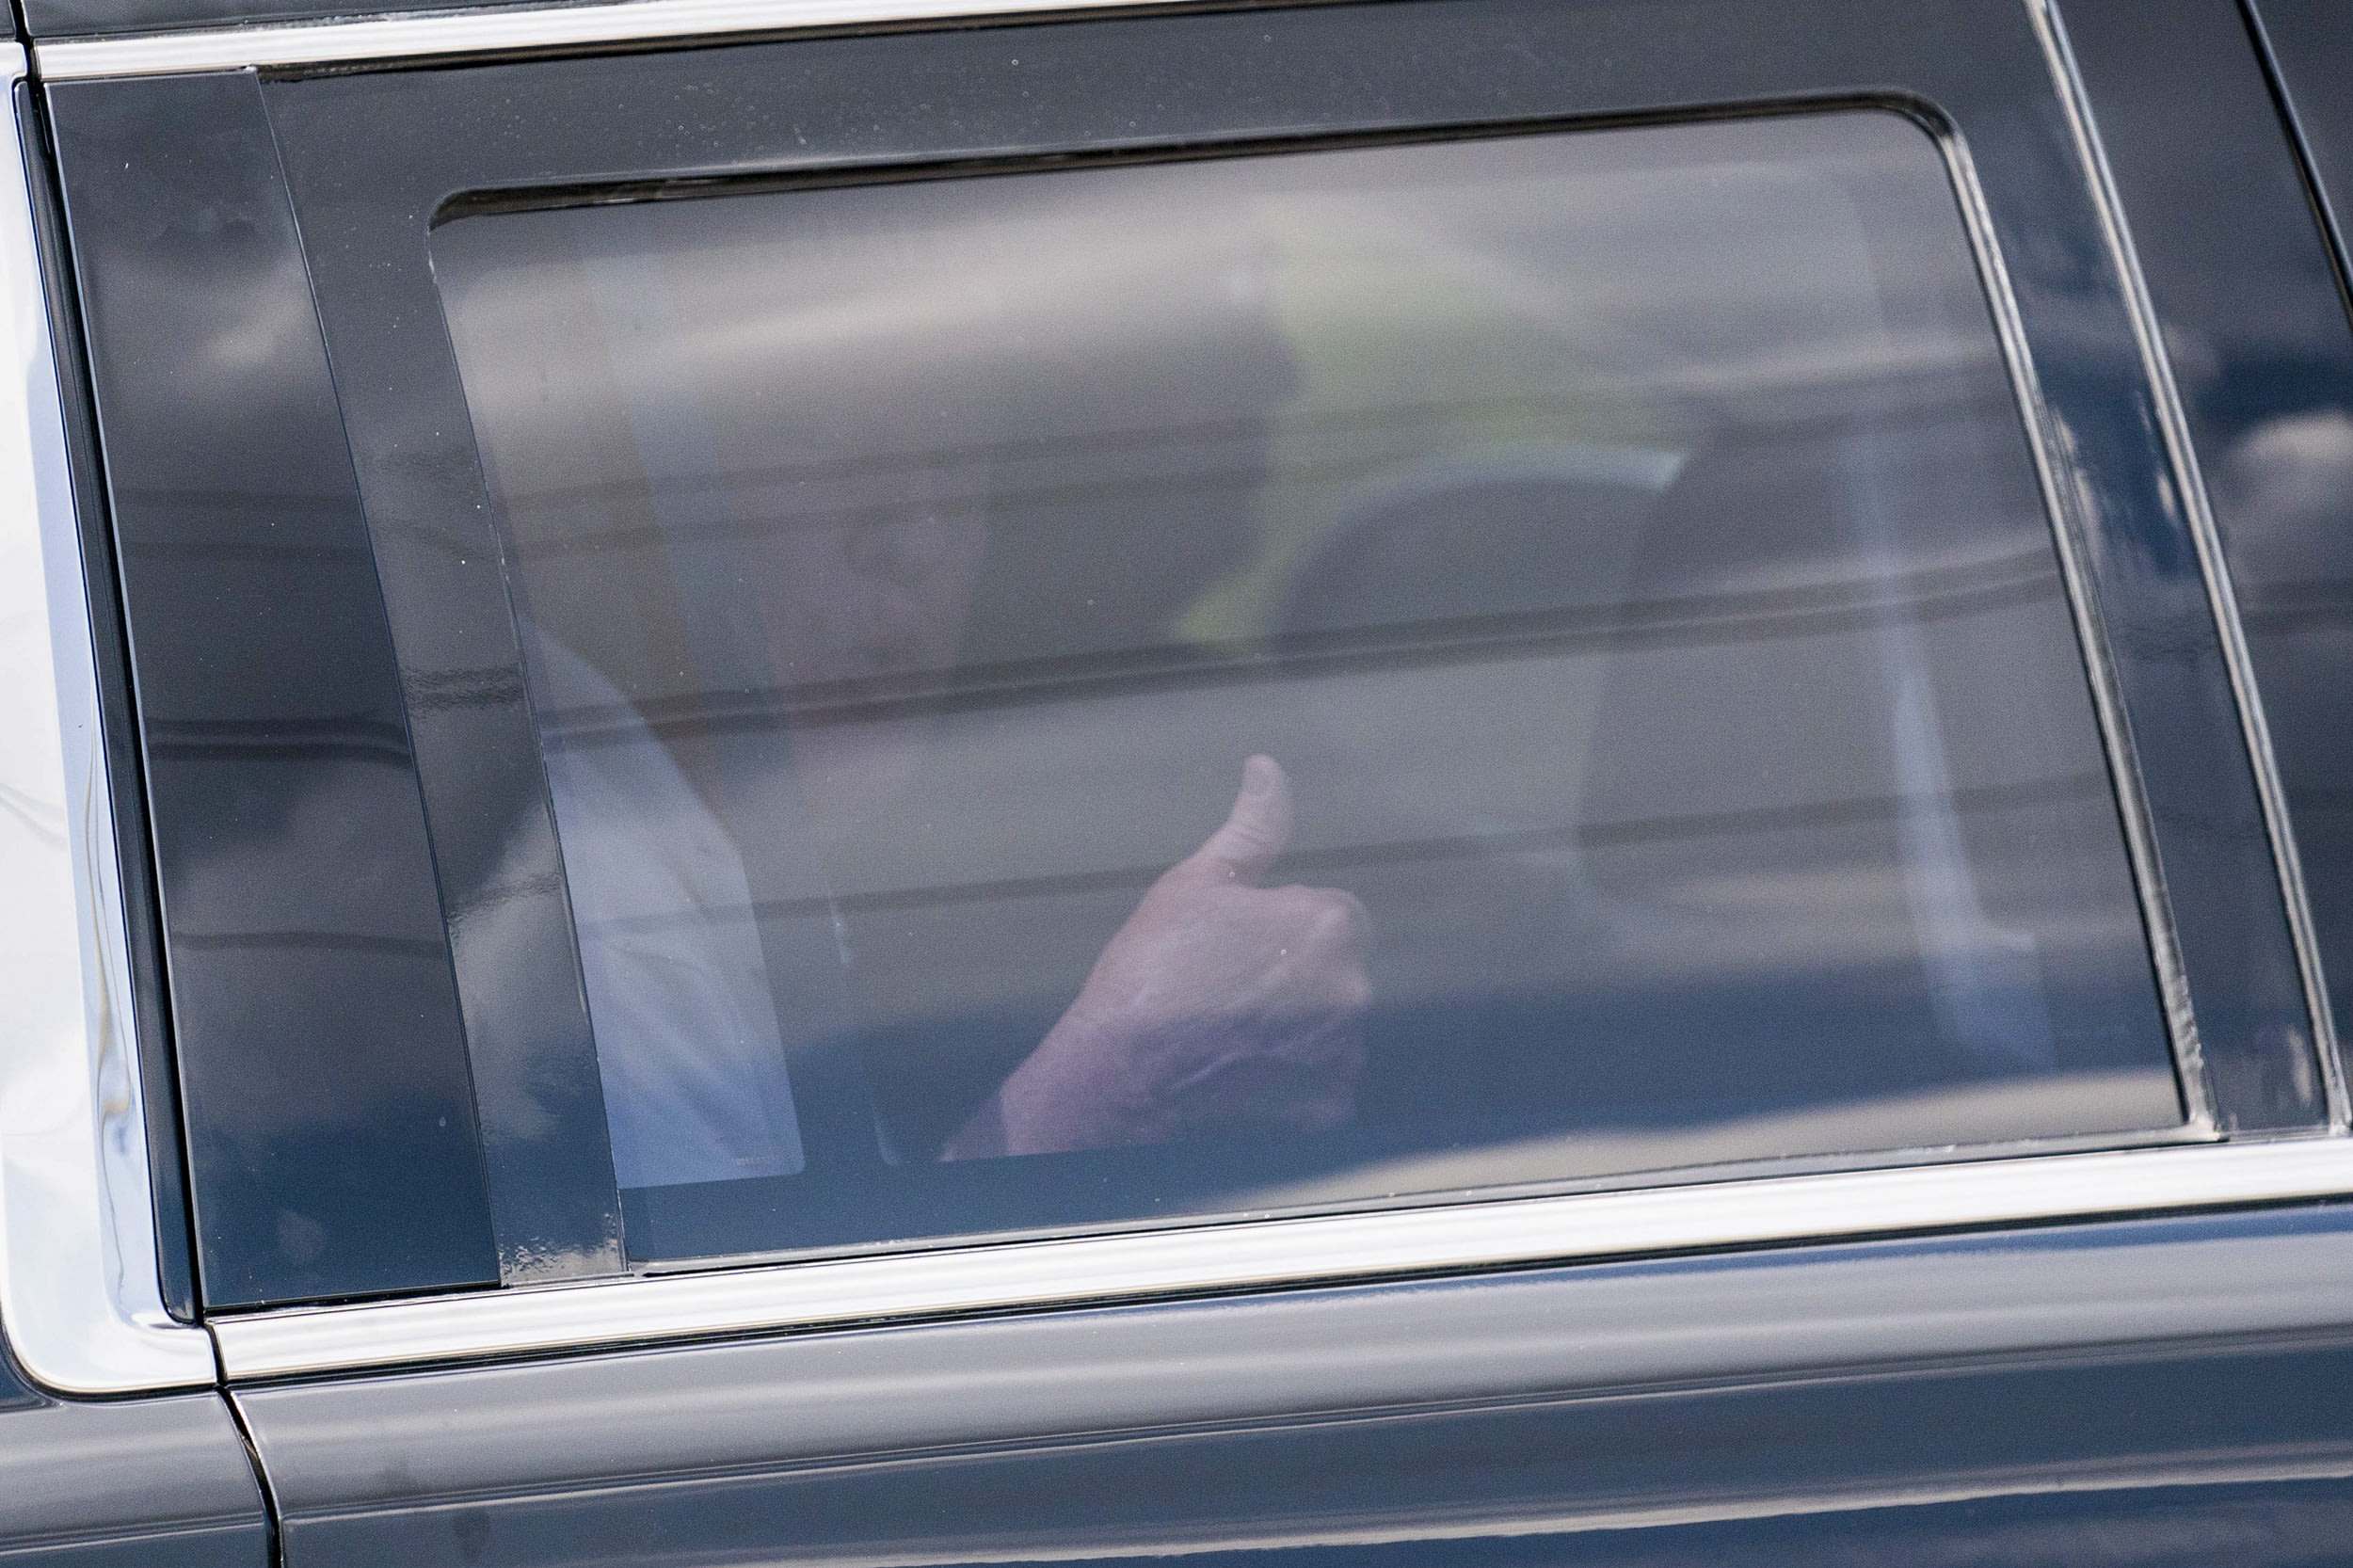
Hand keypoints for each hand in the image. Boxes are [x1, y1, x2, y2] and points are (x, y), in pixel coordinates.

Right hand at [943, 756, 1370, 1157]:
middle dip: (1296, 985)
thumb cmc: (1151, 973)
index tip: (1235, 956)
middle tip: (1227, 1001)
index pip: (1333, 918)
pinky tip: (1241, 1084)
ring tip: (1229, 1045)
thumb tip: (1268, 768)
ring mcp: (1344, 1054)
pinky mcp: (1329, 1109)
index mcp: (1329, 922)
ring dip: (1296, 1037)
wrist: (1118, 1078)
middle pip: (1337, 976)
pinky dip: (1292, 1089)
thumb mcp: (1195, 884)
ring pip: (1332, 1033)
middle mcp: (1352, 987)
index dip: (1281, 935)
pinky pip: (1323, 1090)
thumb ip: (1252, 828)